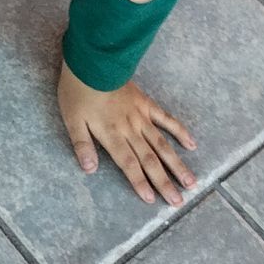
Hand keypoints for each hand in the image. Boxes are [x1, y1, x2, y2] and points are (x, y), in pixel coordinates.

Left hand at [58, 61, 197, 207]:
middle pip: (150, 159)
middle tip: (179, 201)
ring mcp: (141, 116)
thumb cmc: (77, 92)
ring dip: (176, 164)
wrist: (93, 61)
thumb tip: (89, 170)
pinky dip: (179, 131)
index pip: (129, 164)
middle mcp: (130, 129)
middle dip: (164, 182)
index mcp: (111, 135)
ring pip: (162, 144)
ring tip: (191, 181)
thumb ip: (82, 145)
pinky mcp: (146, 103)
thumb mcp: (71, 120)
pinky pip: (166, 118)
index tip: (152, 200)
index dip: (140, 182)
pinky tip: (191, 144)